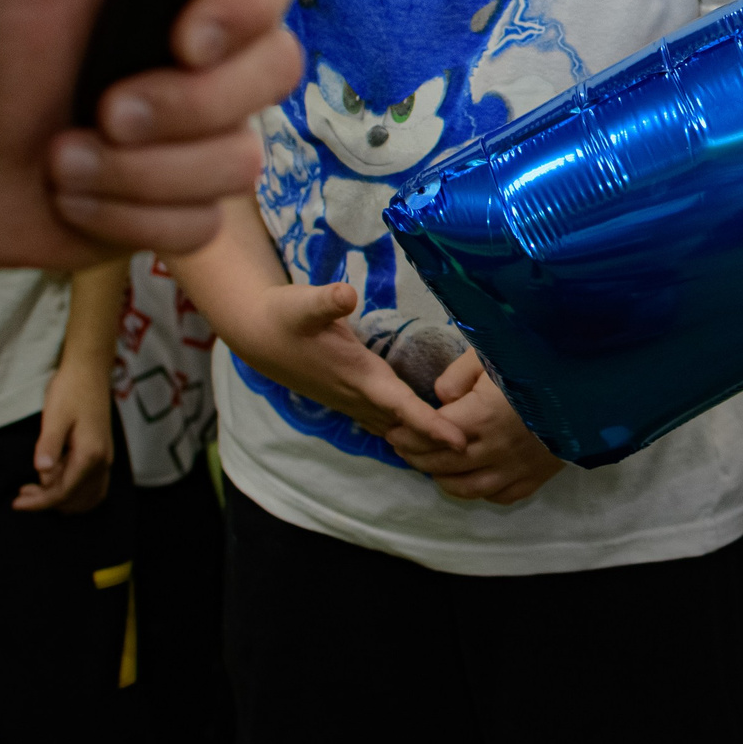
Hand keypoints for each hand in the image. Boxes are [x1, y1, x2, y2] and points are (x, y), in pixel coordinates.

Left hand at [0, 0, 308, 269]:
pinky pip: (198, 221)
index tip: (185, 33)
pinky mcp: (183, 208)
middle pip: (278, 72)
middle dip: (181, 105)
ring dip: (135, 168)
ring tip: (63, 154)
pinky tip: (71, 191)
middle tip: (102, 107)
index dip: (255, 1)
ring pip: (237, 161)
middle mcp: (211, 58)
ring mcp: (204, 136)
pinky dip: (124, 212)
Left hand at [16, 356, 114, 513]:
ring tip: (36, 493)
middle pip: (75, 498)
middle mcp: (102, 461)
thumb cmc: (70, 390)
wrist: (89, 371)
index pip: (62, 491)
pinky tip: (58, 485)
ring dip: (63, 500)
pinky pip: (94, 486)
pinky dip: (77, 494)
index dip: (38, 502)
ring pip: (88, 496)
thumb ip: (49, 445)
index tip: (16, 502)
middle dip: (47, 502)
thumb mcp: (54, 416)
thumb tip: (42, 473)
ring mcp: (105, 458)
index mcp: (90, 454)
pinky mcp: (103, 453)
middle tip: (21, 495)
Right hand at [234, 280, 471, 452]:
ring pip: (396, 428)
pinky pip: (386, 422)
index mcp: (359, 376)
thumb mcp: (304, 303)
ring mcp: (354, 401)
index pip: (402, 407)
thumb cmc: (285, 317)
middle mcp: (360, 395)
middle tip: (485, 448)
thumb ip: (327, 301)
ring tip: (468, 447)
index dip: (431, 425)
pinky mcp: (350, 397)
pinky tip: (429, 433)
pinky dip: (409, 430)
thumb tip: (346, 294)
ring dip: (426, 441)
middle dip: (440, 442)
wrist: (257, 334)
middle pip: (407, 427)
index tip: (461, 441)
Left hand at [387, 351, 565, 503]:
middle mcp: (495, 450)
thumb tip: (440, 399)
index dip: (407, 433)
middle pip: (442, 463)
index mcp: (481, 417)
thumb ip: (458, 376)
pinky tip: (470, 480)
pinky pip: (499, 495)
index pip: (430, 434)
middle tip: (400, 447)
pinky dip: (479, 492)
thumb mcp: (494, 354)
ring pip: (467, 488)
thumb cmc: (540, 362)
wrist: (591, 386)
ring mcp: (516, 468)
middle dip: (415, 456)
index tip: (392, 428)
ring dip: (441, 479)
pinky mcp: (535, 476)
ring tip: (429, 466)